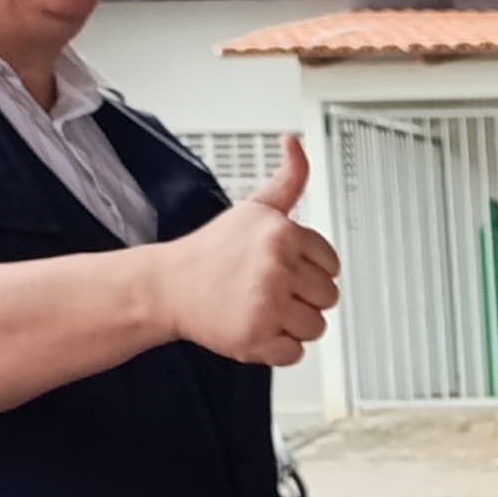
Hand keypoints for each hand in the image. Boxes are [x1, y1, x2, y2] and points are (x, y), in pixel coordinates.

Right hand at [153, 134, 339, 364]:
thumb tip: (294, 142)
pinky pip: (294, 354)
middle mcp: (277, 267)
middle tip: (267, 289)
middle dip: (302, 297)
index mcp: (283, 233)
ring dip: (291, 324)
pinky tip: (252, 326)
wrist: (166, 287)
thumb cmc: (212, 251)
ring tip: (260, 307)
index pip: (331, 265)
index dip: (308, 269)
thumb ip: (288, 179)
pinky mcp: (256, 337)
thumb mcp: (255, 208)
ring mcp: (267, 304)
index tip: (282, 267)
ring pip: (315, 328)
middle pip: (327, 298)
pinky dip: (276, 348)